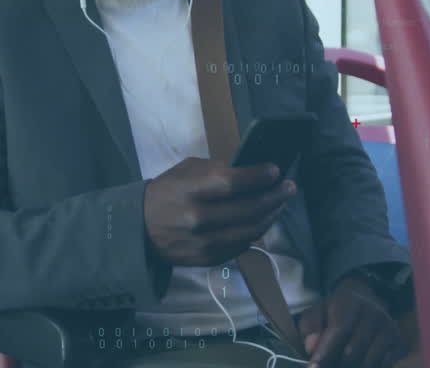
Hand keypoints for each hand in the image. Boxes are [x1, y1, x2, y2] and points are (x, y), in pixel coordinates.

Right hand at [143, 157, 295, 266]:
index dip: (257, 177)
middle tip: (289, 187)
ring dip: (271, 215)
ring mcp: (204, 243)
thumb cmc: (167, 192)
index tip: (275, 170)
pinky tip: (262, 219)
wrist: (140, 229)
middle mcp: (198, 219)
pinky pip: (241, 245)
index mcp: (190, 191)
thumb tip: (251, 173)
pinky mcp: (209, 260)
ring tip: (280, 203)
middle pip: (248, 209)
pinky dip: (255, 231)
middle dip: (274, 196)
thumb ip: (216, 170)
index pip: (231, 183)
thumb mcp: (185, 170)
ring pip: (250, 231)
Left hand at [296, 275, 405, 367]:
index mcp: (351, 302)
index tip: (313, 367)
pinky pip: (383, 365)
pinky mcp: (398, 343)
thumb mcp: (317, 312)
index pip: (338, 331)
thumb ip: (311, 327)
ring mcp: (389, 329)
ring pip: (368, 362)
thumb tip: (311, 347)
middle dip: (335, 365)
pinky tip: (357, 364)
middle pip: (353, 352)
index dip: (325, 353)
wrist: (365, 300)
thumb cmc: (335, 310)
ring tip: (339, 365)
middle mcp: (374, 314)